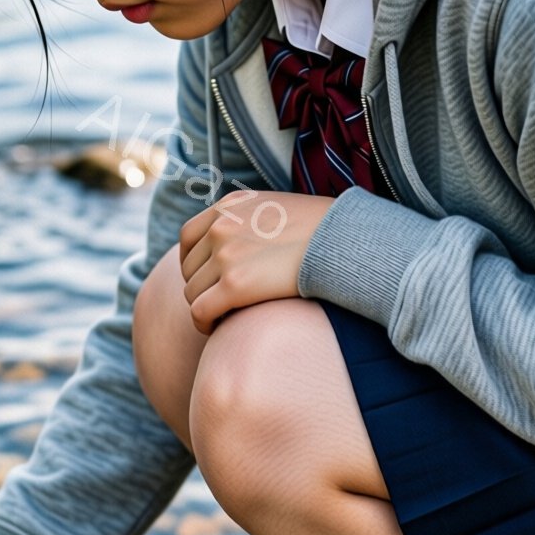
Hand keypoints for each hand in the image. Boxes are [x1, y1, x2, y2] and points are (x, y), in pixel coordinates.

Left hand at [178, 189, 333, 335]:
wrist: (345, 241)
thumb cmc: (324, 231)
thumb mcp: (279, 209)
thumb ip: (252, 221)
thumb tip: (246, 245)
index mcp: (230, 206)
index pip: (189, 236)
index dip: (193, 262)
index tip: (206, 278)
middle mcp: (221, 226)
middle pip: (190, 267)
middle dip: (201, 286)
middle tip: (219, 302)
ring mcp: (225, 254)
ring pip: (192, 291)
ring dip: (204, 306)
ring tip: (222, 317)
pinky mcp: (235, 285)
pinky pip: (200, 311)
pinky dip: (203, 323)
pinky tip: (216, 328)